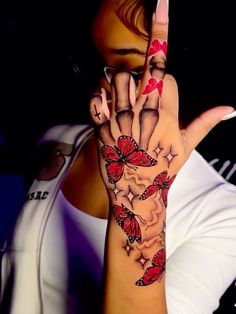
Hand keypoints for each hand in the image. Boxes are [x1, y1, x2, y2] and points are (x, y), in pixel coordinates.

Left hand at [89, 0, 233, 201]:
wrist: (136, 193)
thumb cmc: (163, 169)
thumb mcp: (187, 146)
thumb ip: (205, 122)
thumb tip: (232, 109)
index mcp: (166, 114)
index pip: (163, 73)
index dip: (162, 70)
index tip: (162, 32)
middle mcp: (142, 113)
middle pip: (140, 71)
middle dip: (143, 73)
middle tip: (142, 91)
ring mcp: (119, 121)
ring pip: (116, 79)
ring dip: (120, 81)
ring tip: (125, 99)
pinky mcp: (101, 129)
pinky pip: (94, 98)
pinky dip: (98, 94)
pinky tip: (106, 102)